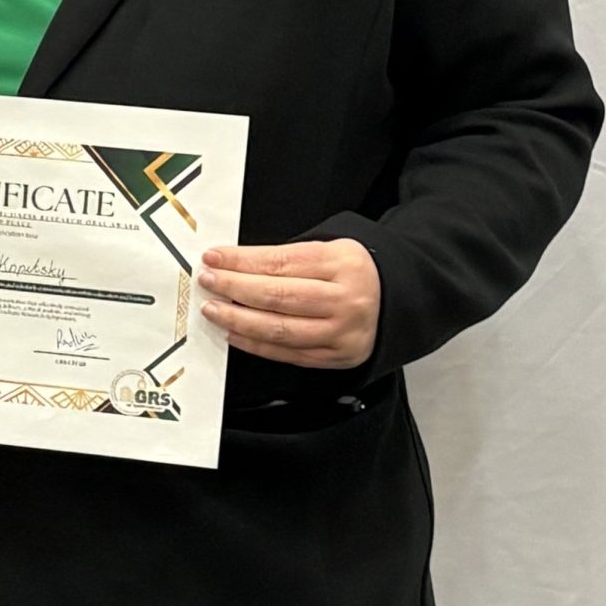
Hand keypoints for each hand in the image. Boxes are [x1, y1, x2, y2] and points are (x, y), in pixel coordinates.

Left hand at [196, 238, 381, 370]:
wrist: (397, 300)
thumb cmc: (355, 272)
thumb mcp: (330, 249)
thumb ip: (287, 258)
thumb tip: (234, 265)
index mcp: (343, 263)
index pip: (280, 263)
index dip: (241, 261)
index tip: (214, 258)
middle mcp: (345, 299)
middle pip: (278, 296)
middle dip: (234, 288)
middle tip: (209, 282)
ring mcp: (342, 332)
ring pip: (279, 329)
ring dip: (239, 319)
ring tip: (214, 309)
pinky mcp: (337, 356)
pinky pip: (288, 353)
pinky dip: (256, 344)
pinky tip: (236, 332)